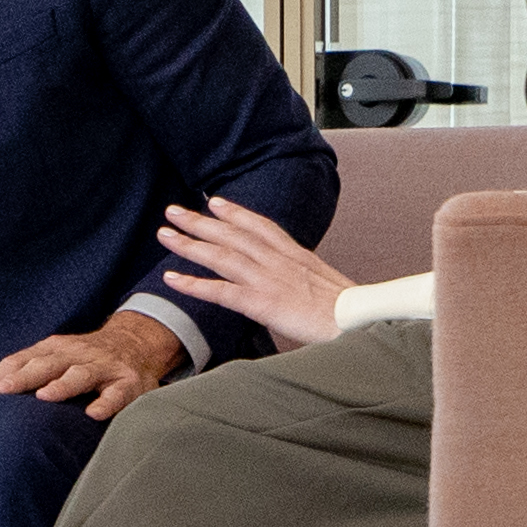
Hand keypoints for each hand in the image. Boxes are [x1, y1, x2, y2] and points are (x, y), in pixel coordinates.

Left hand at [0, 308, 188, 425]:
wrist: (138, 342)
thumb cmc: (86, 357)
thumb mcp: (55, 357)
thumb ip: (24, 372)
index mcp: (54, 350)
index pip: (21, 360)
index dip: (0, 377)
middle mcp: (76, 355)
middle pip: (45, 365)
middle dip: (21, 378)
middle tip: (0, 393)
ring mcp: (103, 367)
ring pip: (80, 374)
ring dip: (62, 385)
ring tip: (44, 396)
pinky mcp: (128, 382)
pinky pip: (117, 394)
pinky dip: (106, 403)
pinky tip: (94, 414)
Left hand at [150, 195, 347, 350]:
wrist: (361, 324)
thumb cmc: (351, 314)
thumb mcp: (328, 288)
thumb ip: (307, 281)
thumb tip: (300, 288)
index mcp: (298, 256)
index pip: (262, 227)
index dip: (236, 213)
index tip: (214, 201)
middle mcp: (280, 261)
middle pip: (234, 235)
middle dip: (201, 221)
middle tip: (174, 211)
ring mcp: (269, 280)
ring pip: (222, 256)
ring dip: (190, 244)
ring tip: (164, 234)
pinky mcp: (262, 302)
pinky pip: (220, 291)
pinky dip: (193, 284)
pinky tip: (171, 279)